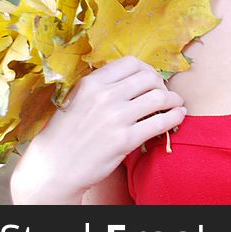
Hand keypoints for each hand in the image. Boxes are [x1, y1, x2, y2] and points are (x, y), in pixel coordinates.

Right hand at [9, 56, 185, 203]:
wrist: (53, 169)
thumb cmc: (65, 134)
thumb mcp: (76, 99)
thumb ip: (102, 86)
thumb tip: (134, 75)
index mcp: (91, 84)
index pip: (131, 62)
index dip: (146, 69)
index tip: (150, 79)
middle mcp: (104, 96)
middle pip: (149, 78)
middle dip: (162, 85)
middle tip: (163, 94)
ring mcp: (116, 118)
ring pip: (160, 97)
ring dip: (173, 100)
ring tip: (175, 104)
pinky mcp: (125, 140)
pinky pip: (161, 122)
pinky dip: (175, 117)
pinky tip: (177, 116)